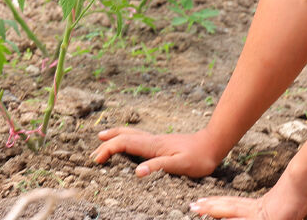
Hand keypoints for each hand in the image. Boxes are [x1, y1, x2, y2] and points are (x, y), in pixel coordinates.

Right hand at [92, 127, 221, 177]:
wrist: (213, 144)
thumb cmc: (199, 157)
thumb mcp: (180, 165)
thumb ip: (159, 167)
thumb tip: (137, 172)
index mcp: (153, 145)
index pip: (124, 144)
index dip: (108, 150)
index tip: (97, 160)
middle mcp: (153, 140)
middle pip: (124, 136)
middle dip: (107, 143)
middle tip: (93, 153)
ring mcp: (157, 140)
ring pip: (131, 134)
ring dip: (115, 136)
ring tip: (102, 138)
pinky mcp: (161, 142)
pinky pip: (138, 138)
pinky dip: (126, 138)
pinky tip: (128, 142)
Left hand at [189, 183, 306, 219]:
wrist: (306, 184)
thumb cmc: (305, 194)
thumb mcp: (293, 209)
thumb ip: (287, 212)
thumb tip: (289, 213)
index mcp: (262, 206)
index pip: (235, 205)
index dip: (219, 205)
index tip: (204, 204)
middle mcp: (257, 209)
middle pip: (228, 206)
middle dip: (210, 207)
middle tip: (192, 206)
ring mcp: (259, 213)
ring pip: (231, 212)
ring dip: (214, 211)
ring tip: (196, 209)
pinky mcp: (265, 218)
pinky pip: (245, 219)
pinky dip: (231, 219)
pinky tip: (217, 218)